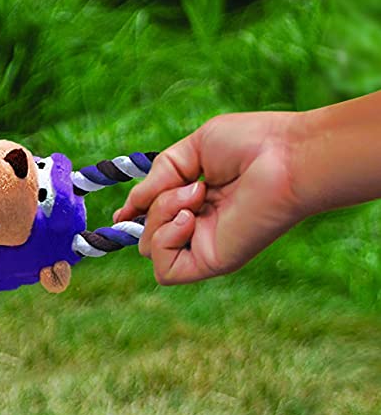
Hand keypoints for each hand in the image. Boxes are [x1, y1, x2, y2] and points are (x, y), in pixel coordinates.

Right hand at [114, 112, 304, 283]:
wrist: (289, 156)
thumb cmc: (253, 144)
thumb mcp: (190, 150)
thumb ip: (157, 178)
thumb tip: (126, 209)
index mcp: (200, 202)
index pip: (155, 221)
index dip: (136, 216)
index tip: (125, 211)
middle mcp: (202, 228)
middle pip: (147, 232)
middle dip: (155, 206)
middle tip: (194, 186)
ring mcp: (206, 246)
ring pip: (151, 248)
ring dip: (162, 216)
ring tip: (197, 195)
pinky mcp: (212, 262)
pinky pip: (166, 270)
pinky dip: (165, 242)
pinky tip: (190, 219)